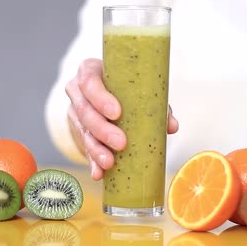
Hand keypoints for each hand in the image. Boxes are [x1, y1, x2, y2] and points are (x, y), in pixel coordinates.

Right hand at [65, 58, 178, 179]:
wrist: (103, 94)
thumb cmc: (125, 87)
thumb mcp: (137, 89)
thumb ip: (154, 104)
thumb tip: (171, 126)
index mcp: (90, 72)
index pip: (89, 81)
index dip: (100, 98)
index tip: (117, 113)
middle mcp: (78, 92)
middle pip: (85, 111)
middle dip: (102, 129)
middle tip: (121, 143)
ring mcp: (75, 112)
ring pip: (83, 132)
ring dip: (96, 149)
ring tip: (110, 162)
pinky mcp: (78, 131)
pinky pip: (84, 148)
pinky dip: (92, 161)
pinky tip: (99, 173)